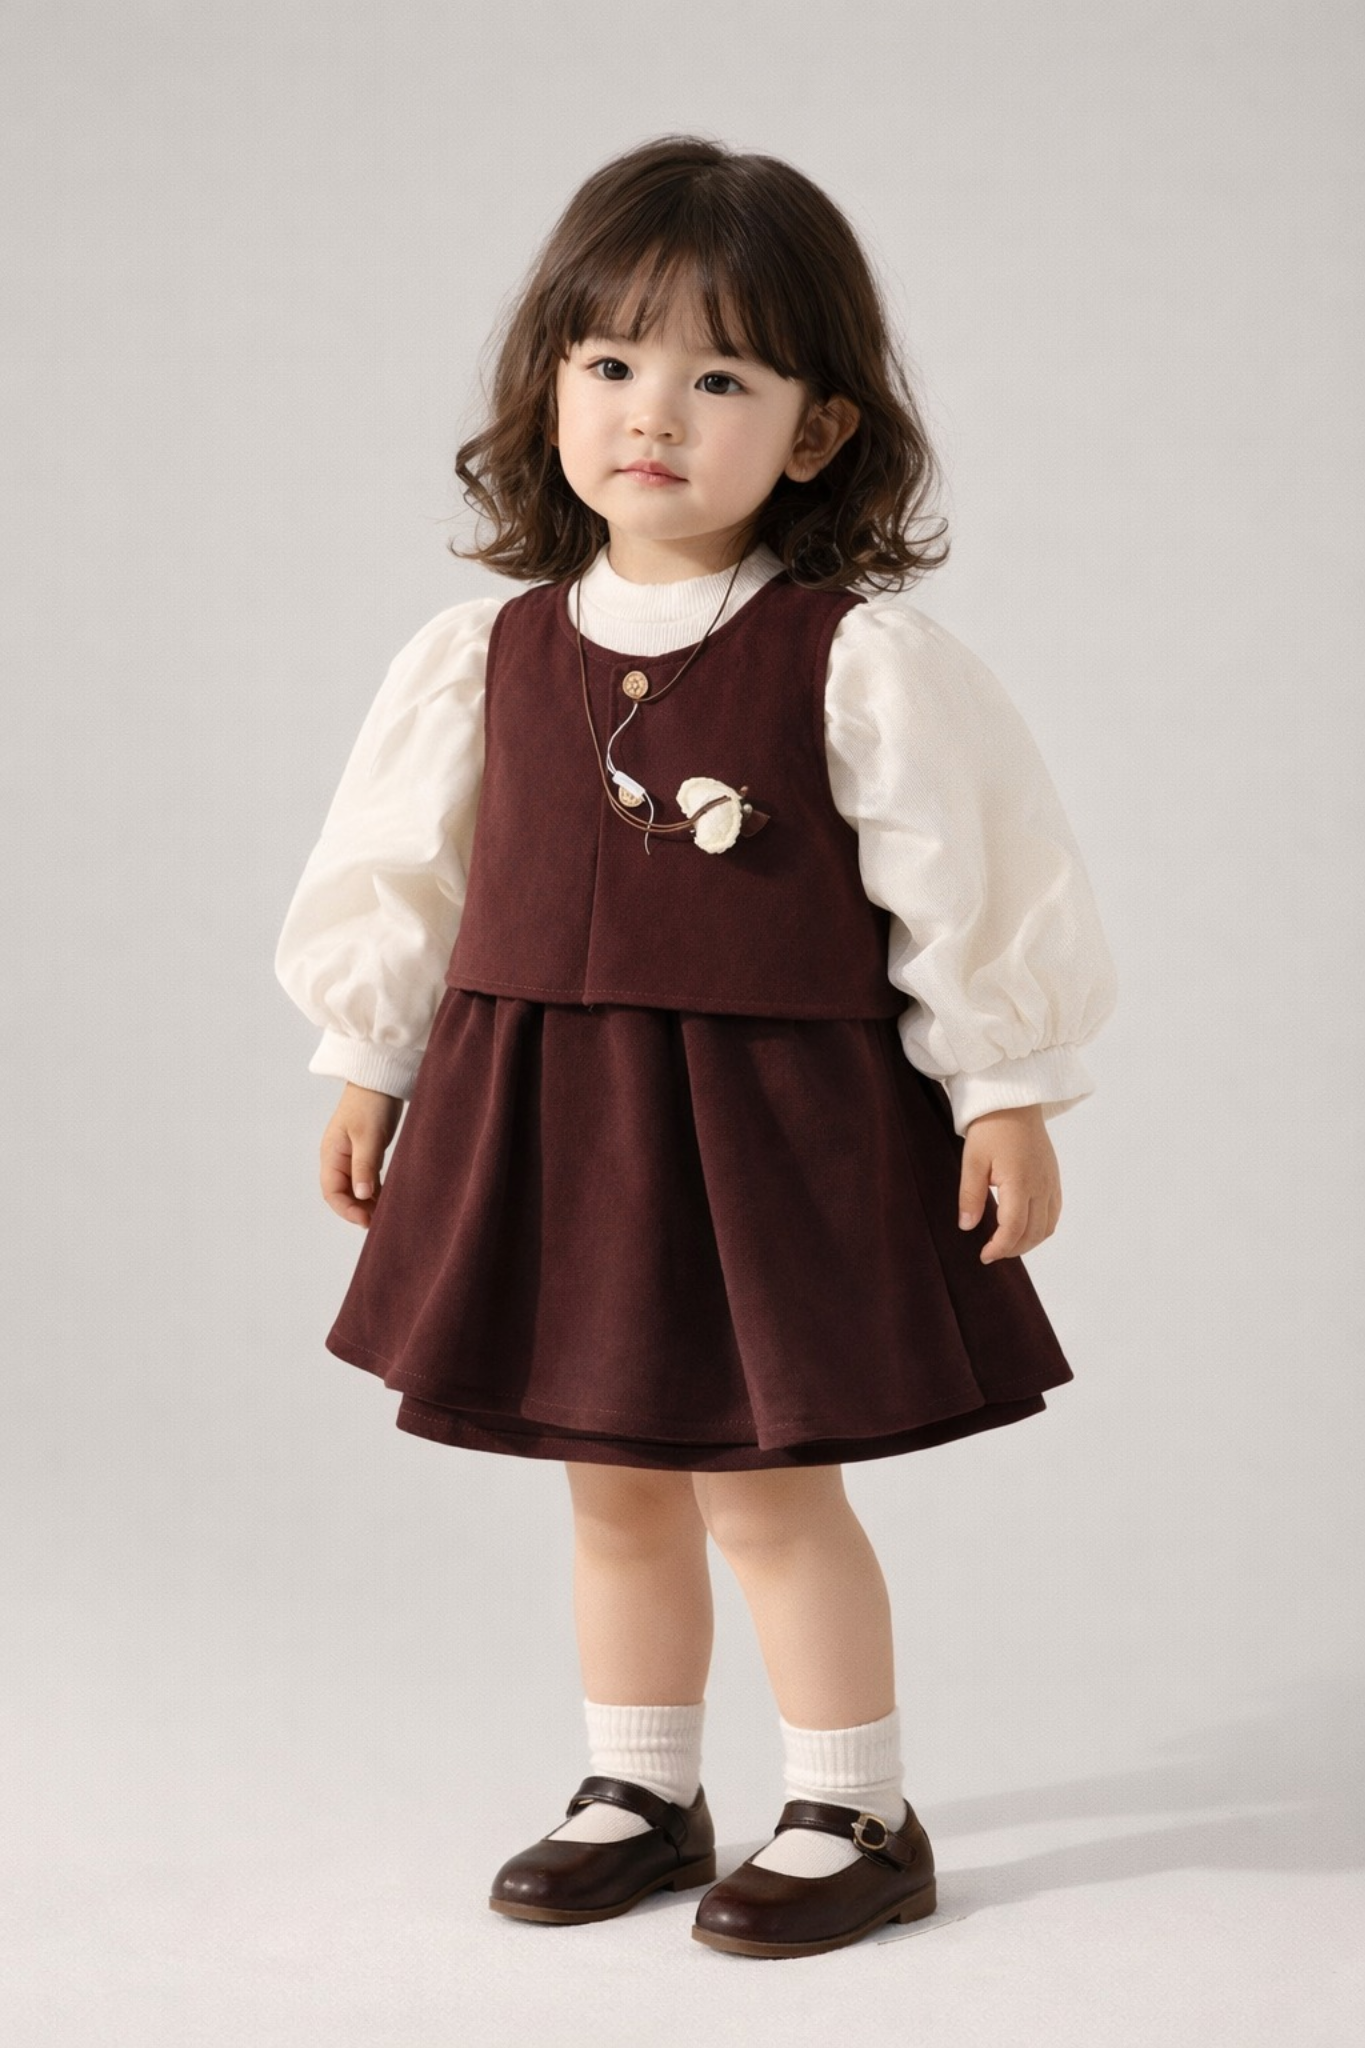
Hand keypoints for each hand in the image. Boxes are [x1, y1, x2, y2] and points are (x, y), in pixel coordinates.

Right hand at [320, 1082, 403, 1227]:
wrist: (380, 1079)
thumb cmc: (371, 1104)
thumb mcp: (368, 1137)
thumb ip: (364, 1166)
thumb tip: (362, 1195)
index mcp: (331, 1155)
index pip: (332, 1192)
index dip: (346, 1210)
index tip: (366, 1220)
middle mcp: (338, 1158)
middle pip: (342, 1194)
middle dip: (358, 1210)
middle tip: (379, 1221)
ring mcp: (351, 1155)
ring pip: (356, 1188)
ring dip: (367, 1202)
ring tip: (385, 1214)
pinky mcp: (365, 1151)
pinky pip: (367, 1178)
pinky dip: (375, 1190)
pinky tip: (388, 1198)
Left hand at [958, 1104, 1061, 1263]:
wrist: (1014, 1102)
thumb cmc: (990, 1128)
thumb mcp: (972, 1160)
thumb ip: (970, 1196)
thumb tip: (967, 1227)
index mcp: (1020, 1182)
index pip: (1014, 1228)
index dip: (999, 1247)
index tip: (983, 1256)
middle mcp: (1041, 1186)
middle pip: (1033, 1233)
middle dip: (1013, 1249)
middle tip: (991, 1253)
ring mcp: (1051, 1182)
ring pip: (1047, 1226)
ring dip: (1028, 1241)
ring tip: (1006, 1244)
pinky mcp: (1054, 1178)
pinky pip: (1054, 1212)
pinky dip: (1041, 1227)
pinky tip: (1024, 1228)